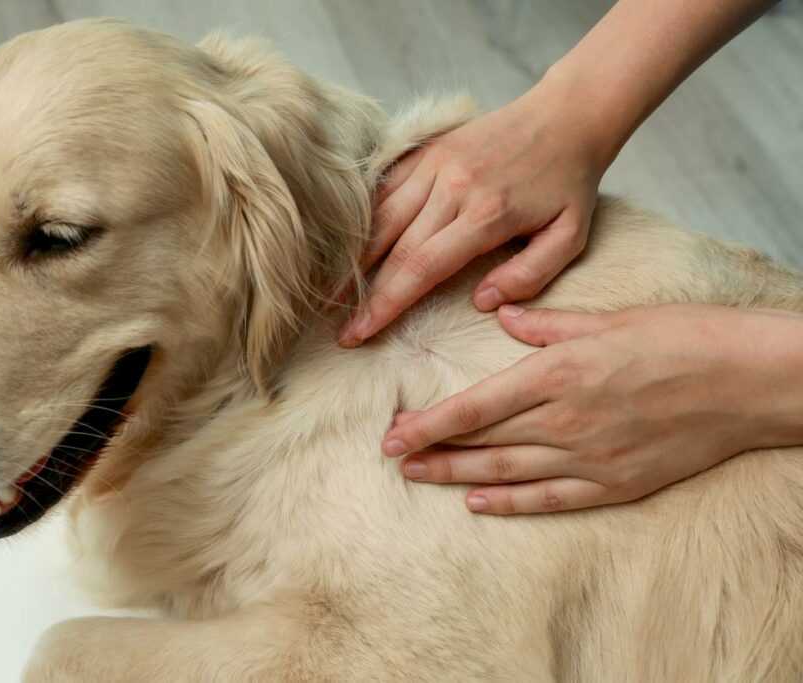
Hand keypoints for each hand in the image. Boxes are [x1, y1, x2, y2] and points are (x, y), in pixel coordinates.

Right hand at [339, 81, 609, 347]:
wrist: (566, 115)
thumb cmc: (570, 183)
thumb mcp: (571, 236)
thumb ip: (530, 275)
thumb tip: (483, 302)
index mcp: (486, 214)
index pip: (422, 267)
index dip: (386, 304)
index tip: (361, 333)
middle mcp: (453, 187)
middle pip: (393, 248)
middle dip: (363, 293)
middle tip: (342, 329)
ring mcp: (435, 164)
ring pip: (380, 217)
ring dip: (354, 258)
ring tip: (333, 292)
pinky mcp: (427, 151)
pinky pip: (385, 188)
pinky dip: (364, 219)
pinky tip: (350, 247)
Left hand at [381, 304, 802, 513]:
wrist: (748, 381)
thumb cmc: (681, 338)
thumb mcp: (608, 318)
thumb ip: (546, 324)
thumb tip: (501, 314)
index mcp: (559, 373)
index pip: (476, 405)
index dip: (429, 423)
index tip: (392, 434)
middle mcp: (566, 420)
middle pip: (483, 441)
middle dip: (433, 449)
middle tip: (393, 456)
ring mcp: (590, 458)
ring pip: (507, 472)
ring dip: (457, 475)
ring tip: (420, 476)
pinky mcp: (615, 484)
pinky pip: (551, 499)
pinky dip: (511, 502)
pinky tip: (478, 502)